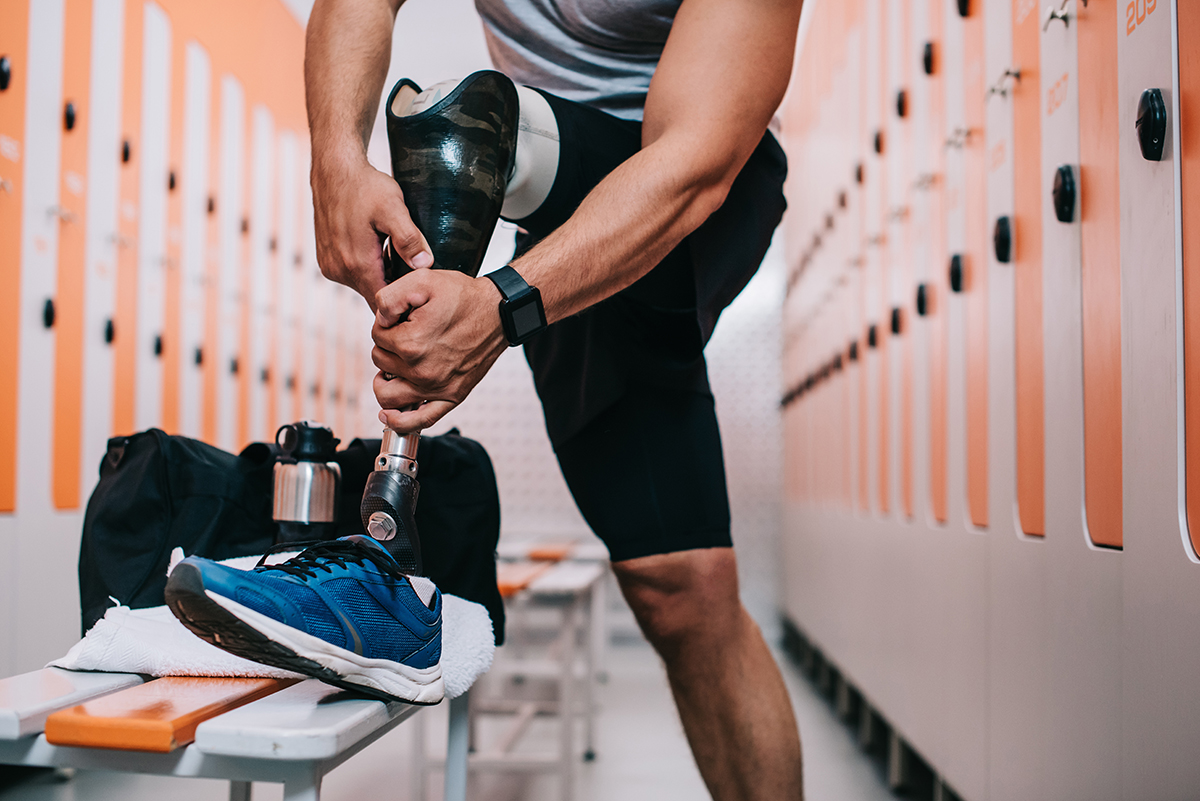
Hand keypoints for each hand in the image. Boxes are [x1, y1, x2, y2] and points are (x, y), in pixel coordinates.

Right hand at [310, 149, 434, 310]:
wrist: (334, 170)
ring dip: (381, 277)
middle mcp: (339, 270)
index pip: (384, 301)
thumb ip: (409, 239)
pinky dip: (368, 268)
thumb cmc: (365, 186)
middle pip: (374, 294)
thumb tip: (424, 265)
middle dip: (395, 288)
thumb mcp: (393, 209)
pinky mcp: (326, 259)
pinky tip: (380, 252)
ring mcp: (330, 266)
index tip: (421, 293)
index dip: (404, 301)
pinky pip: (352, 274)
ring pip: (364, 285)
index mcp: (356, 264)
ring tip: (400, 260)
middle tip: (417, 275)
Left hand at [371, 270, 507, 431]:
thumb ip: (388, 297)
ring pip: (387, 395)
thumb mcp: (423, 281)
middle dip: (388, 346)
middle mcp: (422, 370)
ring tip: (397, 366)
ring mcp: (436, 388)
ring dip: (386, 380)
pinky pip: (417, 421)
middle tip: (407, 334)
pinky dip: (399, 422)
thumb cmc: (464, 297)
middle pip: (379, 362)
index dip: (386, 323)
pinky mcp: (451, 397)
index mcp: (412, 343)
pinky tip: (391, 414)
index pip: (376, 336)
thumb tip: (378, 320)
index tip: (403, 318)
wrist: (497, 312)